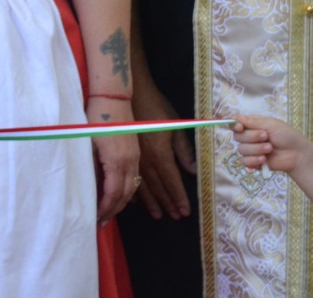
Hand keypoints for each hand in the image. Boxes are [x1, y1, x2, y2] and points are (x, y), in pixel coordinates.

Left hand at [87, 97, 139, 222]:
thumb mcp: (88, 142)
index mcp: (117, 161)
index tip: (97, 219)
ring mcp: (135, 156)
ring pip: (133, 186)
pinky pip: (135, 176)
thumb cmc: (96, 117)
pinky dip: (128, 190)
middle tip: (102, 222)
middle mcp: (130, 162)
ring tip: (112, 214)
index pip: (113, 192)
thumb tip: (89, 189)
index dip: (105, 208)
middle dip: (114, 210)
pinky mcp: (135, 151)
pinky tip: (123, 196)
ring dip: (123, 202)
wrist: (112, 95)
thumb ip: (91, 167)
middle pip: (125, 193)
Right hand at [132, 79, 195, 219]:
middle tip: (174, 217)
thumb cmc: (154, 107)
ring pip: (142, 185)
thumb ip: (183, 150)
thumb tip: (192, 172)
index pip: (172, 181)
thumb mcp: (174, 126)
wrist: (127, 95)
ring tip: (157, 215)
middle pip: (157, 187)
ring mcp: (131, 159)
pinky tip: (135, 200)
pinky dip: (132, 191)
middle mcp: (145, 160)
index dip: (179, 197)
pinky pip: (127, 177)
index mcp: (160, 154)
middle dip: (167, 203)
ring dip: (150, 202)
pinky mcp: (121, 154)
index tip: (185, 212)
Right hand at [232, 114, 312, 174]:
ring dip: (256, 149)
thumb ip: (252, 121)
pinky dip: (253, 160)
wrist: (298, 155)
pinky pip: (244, 161)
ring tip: (270, 149)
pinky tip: (264, 160)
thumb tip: (235, 117)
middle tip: (266, 137)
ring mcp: (251, 150)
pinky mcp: (253, 162)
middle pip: (237, 136)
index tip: (240, 127)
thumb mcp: (271, 124)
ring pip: (241, 149)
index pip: (234, 123)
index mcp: (252, 125)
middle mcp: (249, 137)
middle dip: (251, 137)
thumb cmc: (287, 136)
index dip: (234, 125)